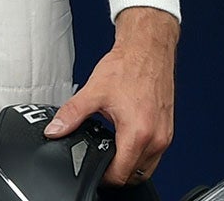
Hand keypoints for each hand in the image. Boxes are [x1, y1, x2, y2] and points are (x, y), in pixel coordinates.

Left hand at [44, 5, 177, 186]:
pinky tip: (127, 138)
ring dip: (130, 165)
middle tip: (101, 159)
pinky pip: (154, 153)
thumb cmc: (129, 65)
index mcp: (139, 132)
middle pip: (134, 176)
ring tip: (114, 149)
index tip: (93, 168)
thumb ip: (72, 114)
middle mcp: (157, 137)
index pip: (119, 175)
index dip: (102, 176)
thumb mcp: (95, 91)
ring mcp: (165, 133)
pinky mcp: (169, 128)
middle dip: (116, 173)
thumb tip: (54, 130)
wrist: (149, 46)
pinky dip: (141, 153)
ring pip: (146, 168)